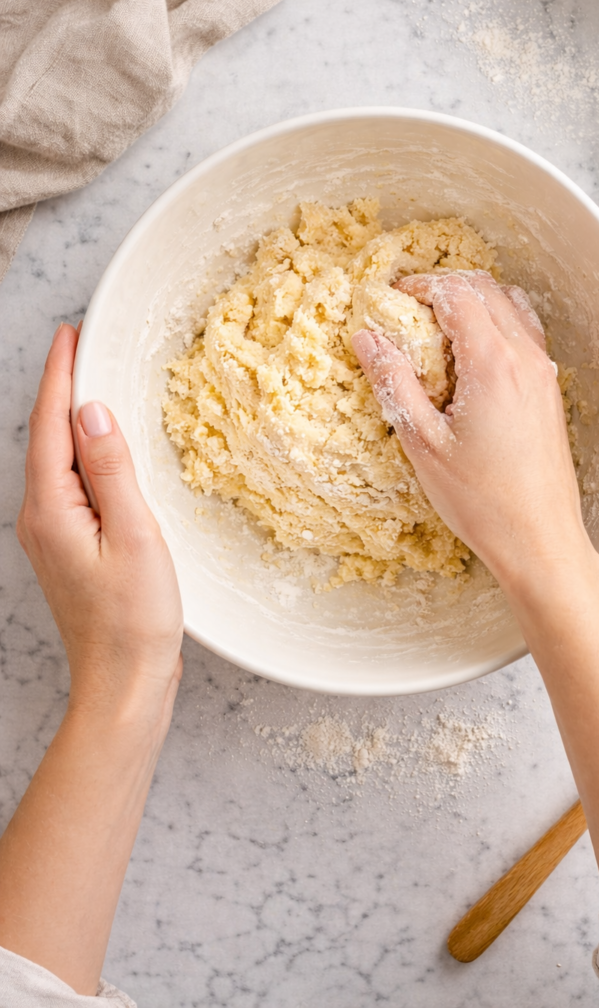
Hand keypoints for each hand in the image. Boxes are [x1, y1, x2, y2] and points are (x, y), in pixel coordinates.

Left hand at [16, 324, 182, 729]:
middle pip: (47, 439)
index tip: (70, 335)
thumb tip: (93, 412)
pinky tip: (104, 450)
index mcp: (52, 510)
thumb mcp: (134, 535)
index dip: (60, 377)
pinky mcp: (71, 549)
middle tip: (82, 346)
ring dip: (73, 421)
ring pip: (59, 462)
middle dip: (62, 389)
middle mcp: (41, 519)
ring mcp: (53, 536)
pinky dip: (85, 455)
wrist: (124, 684)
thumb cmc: (134, 619)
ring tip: (93, 384)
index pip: (50, 427)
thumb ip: (112, 470)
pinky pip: (72, 486)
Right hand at [351, 272, 595, 604]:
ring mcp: (543, 372)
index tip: (392, 297)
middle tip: (408, 307)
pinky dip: (496, 324)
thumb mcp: (422, 442)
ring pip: (509, 306)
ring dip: (472, 303)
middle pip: (485, 290)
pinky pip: (524, 333)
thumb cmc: (481, 499)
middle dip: (443, 288)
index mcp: (492, 363)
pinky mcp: (549, 391)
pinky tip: (470, 358)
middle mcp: (525, 357)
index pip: (455, 294)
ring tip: (437, 329)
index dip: (419, 287)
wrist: (540, 539)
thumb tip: (366, 339)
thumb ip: (393, 382)